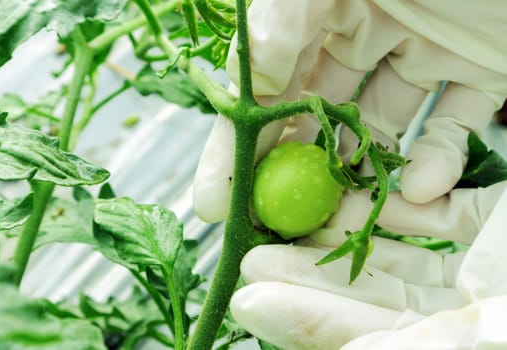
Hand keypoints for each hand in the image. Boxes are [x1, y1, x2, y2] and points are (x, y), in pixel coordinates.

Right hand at [193, 0, 506, 221]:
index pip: (267, 88)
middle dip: (291, 175)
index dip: (236, 144)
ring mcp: (421, 56)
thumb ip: (284, 19)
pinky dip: (439, 161)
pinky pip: (453, 124)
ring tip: (345, 223)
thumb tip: (249, 84)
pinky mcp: (478, 70)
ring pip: (381, 133)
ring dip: (362, 180)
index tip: (214, 200)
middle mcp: (366, 35)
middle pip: (316, 120)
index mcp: (323, 10)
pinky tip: (423, 190)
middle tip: (273, 228)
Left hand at [229, 181, 506, 348]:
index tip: (247, 299)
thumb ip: (400, 345)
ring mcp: (478, 263)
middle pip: (368, 289)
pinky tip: (357, 191)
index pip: (362, 335)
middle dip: (307, 271)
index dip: (304, 318)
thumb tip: (309, 335)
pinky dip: (400, 198)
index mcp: (455, 340)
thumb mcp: (479, 334)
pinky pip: (439, 208)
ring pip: (394, 245)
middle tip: (251, 256)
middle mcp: (462, 309)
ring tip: (286, 216)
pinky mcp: (495, 219)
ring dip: (341, 229)